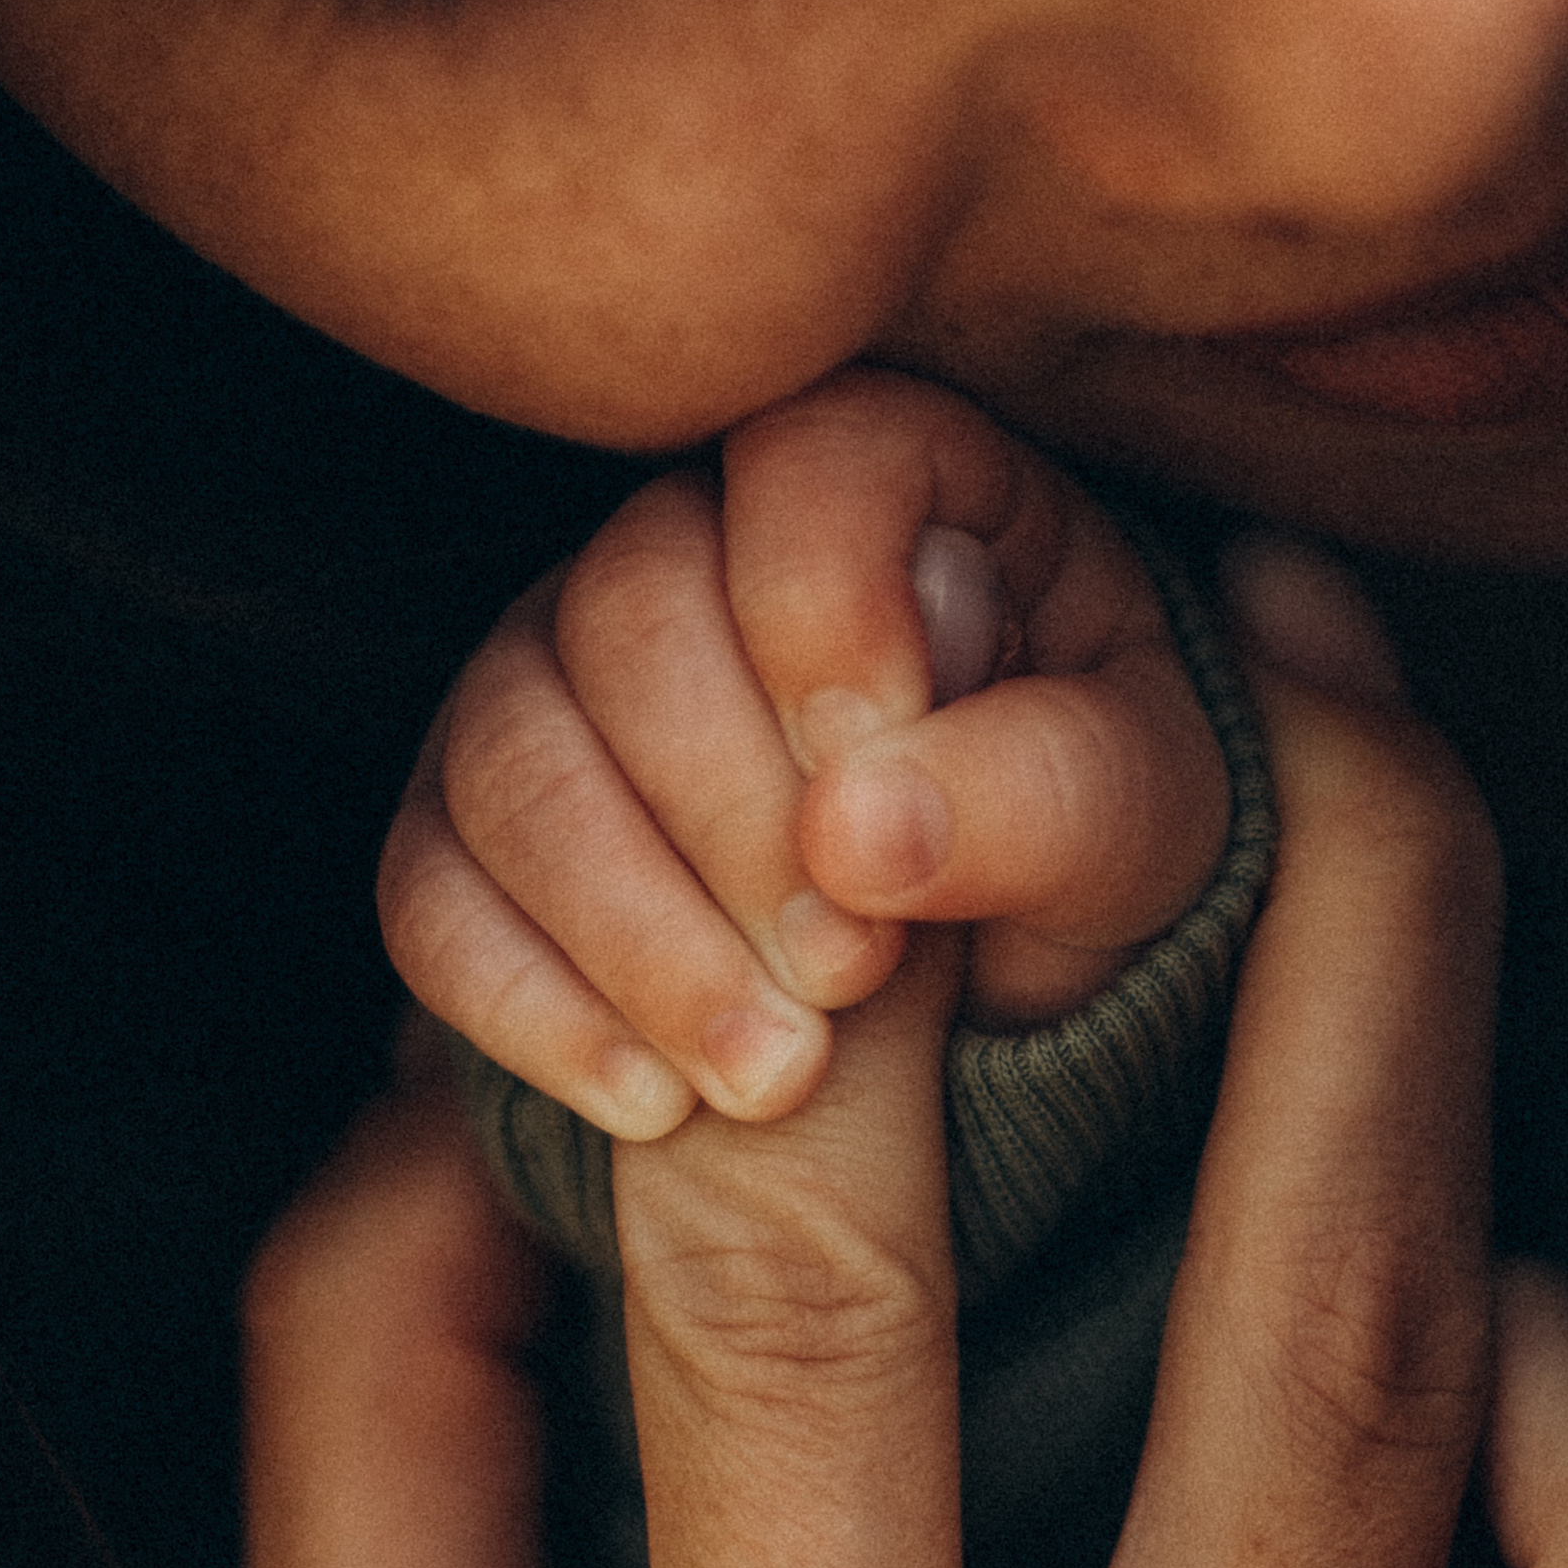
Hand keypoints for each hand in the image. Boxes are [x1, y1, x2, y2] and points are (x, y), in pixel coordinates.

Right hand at [227, 607, 1567, 1567]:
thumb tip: (505, 1058)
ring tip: (1410, 970)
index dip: (835, 967)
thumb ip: (377, 1441)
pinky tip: (1478, 1342)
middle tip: (1297, 647)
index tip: (867, 746)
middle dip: (1319, 890)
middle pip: (1304, 1315)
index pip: (818, 1312)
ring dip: (1497, 1179)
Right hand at [376, 365, 1230, 1142]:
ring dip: (639, 937)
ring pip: (511, 759)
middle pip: (626, 618)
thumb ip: (1047, 795)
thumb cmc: (1080, 845)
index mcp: (894, 478)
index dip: (826, 621)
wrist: (997, 980)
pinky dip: (530, 1006)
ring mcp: (556, 674)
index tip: (887, 806)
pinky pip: (429, 891)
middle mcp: (691, 539)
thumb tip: (864, 826)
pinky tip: (652, 1102)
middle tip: (852, 977)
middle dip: (737, 823)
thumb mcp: (1137, 827)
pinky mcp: (473, 823)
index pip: (803, 465)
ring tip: (773, 1073)